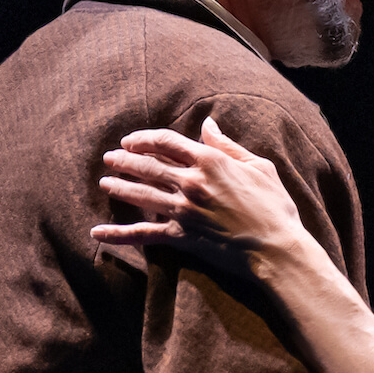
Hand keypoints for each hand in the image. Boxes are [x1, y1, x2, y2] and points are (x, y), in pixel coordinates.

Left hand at [91, 118, 306, 271]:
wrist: (275, 248)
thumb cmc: (274, 207)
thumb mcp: (258, 167)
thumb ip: (228, 146)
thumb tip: (208, 124)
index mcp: (210, 161)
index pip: (166, 142)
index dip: (143, 138)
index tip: (130, 140)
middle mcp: (191, 183)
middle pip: (147, 165)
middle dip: (124, 160)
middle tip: (109, 158)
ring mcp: (183, 211)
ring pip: (140, 195)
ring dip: (118, 187)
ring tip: (104, 182)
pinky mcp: (181, 236)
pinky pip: (143, 234)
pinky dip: (118, 235)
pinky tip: (98, 233)